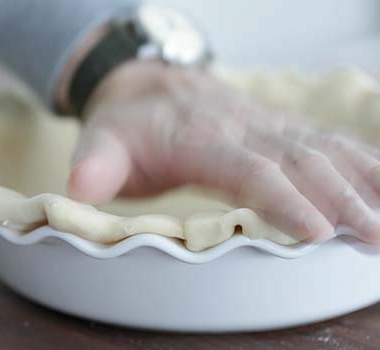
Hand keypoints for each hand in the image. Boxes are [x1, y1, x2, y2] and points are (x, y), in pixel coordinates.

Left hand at [67, 60, 379, 243]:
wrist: (148, 84)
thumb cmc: (127, 124)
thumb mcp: (102, 141)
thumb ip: (96, 164)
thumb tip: (80, 188)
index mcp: (200, 136)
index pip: (249, 169)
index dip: (284, 199)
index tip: (319, 231)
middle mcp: (243, 128)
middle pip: (300, 162)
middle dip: (344, 199)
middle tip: (376, 237)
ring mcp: (267, 126)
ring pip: (324, 150)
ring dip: (364, 182)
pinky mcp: (280, 129)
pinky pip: (329, 142)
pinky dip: (365, 163)